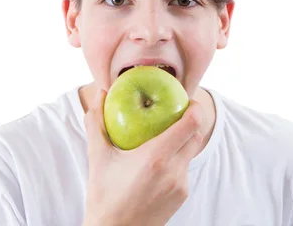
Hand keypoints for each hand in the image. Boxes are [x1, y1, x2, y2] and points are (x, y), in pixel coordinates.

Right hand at [82, 88, 203, 225]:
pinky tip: (159, 160)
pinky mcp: (182, 196)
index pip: (191, 124)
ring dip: (182, 141)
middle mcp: (174, 171)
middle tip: (175, 112)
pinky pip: (185, 169)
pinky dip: (177, 159)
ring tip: (164, 134)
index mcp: (156, 158)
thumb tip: (99, 95)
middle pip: (196, 136)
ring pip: (190, 153)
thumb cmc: (103, 197)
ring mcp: (181, 186)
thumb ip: (96, 123)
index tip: (185, 99)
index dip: (195, 107)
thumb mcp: (97, 158)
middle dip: (190, 121)